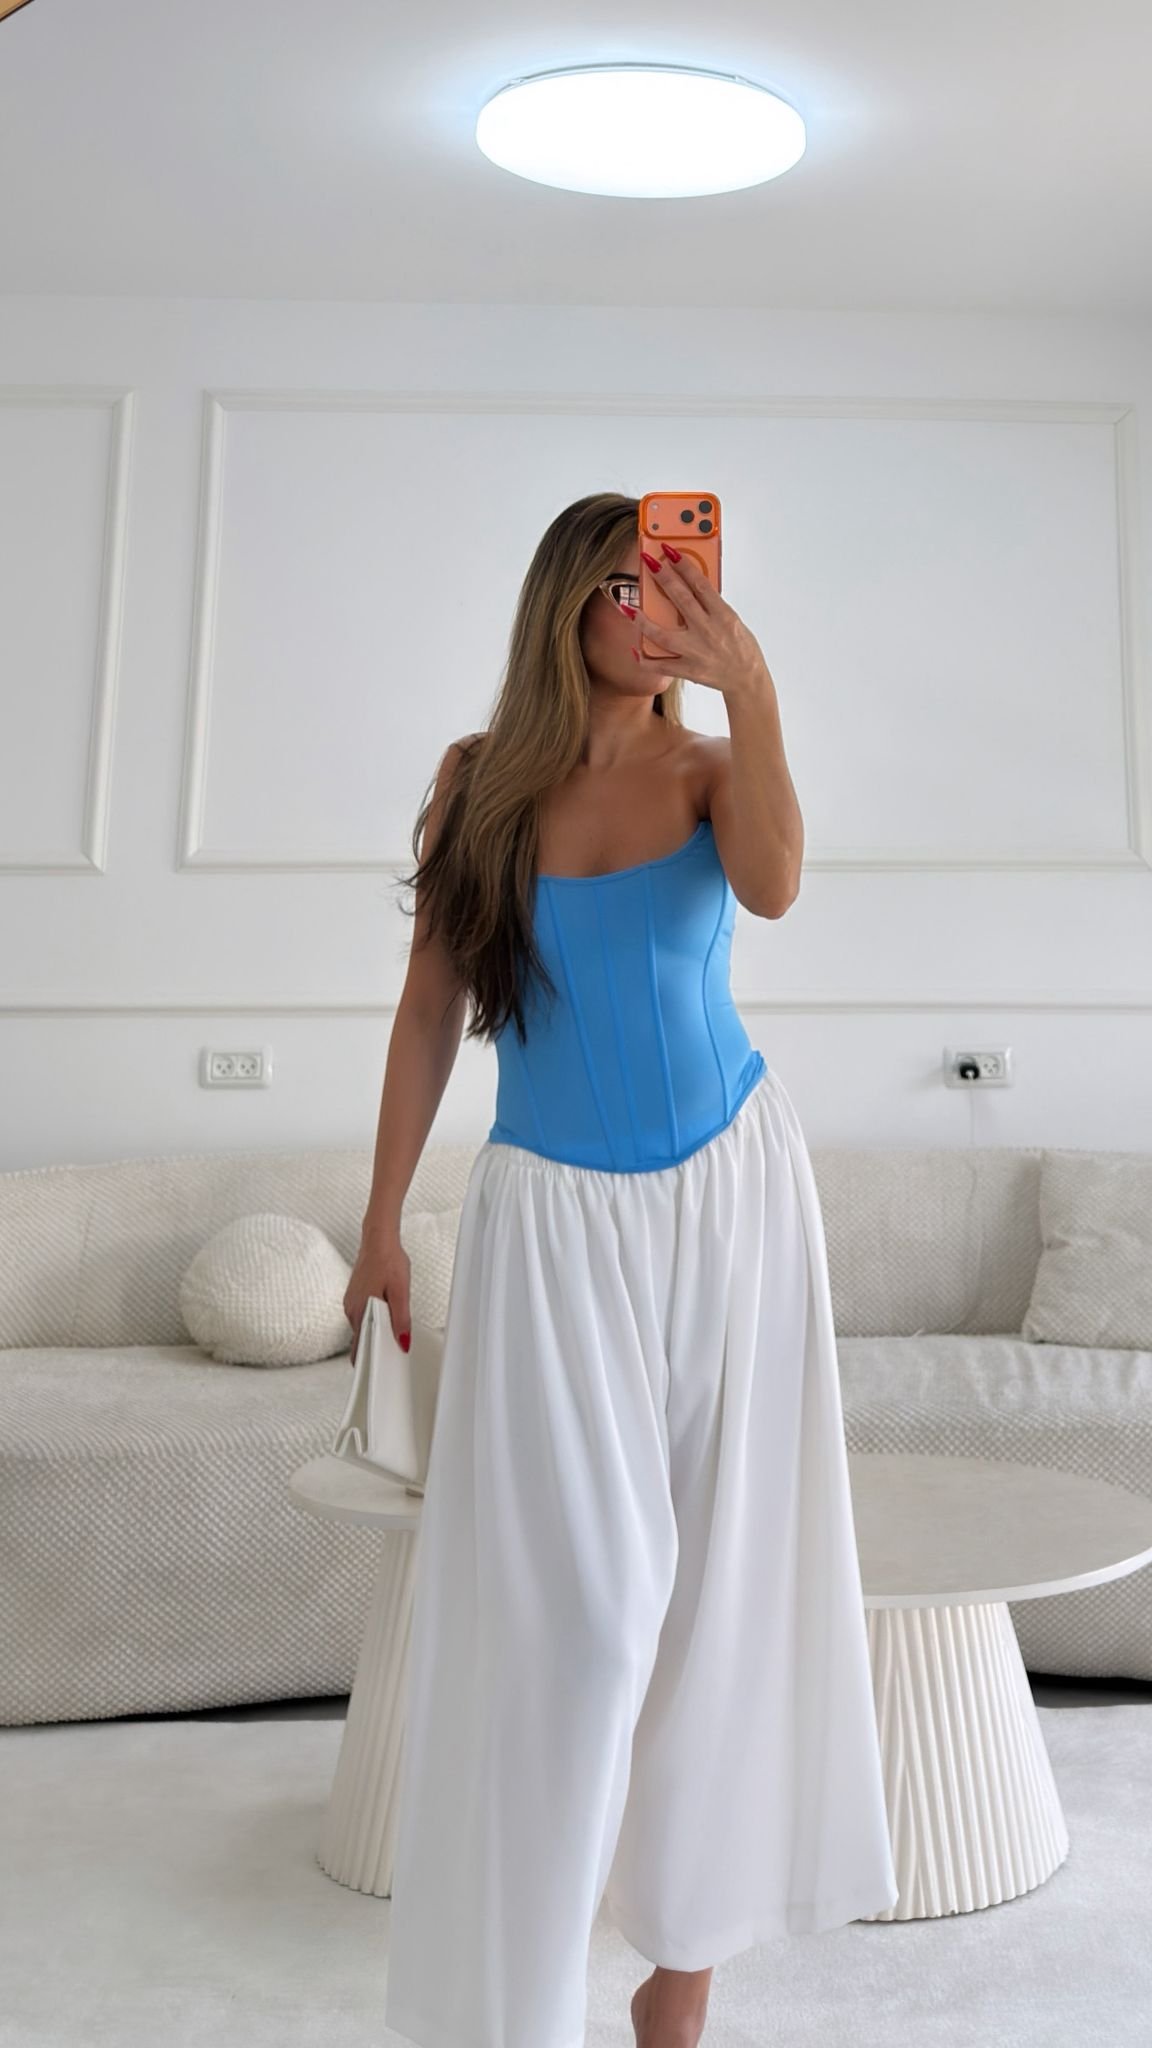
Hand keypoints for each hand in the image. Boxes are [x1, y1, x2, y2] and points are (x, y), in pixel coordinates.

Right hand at [344, 1236, 411, 1365]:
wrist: (379, 1240)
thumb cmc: (388, 1261)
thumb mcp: (400, 1291)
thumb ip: (400, 1319)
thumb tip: (402, 1341)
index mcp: (359, 1312)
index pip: (359, 1347)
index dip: (369, 1360)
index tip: (379, 1369)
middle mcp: (351, 1309)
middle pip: (361, 1338)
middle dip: (375, 1346)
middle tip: (394, 1351)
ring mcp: (351, 1302)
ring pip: (363, 1326)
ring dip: (376, 1331)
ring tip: (394, 1332)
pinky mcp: (355, 1295)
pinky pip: (363, 1314)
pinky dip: (374, 1319)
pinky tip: (387, 1315)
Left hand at [628, 543, 770, 694]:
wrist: (748, 679)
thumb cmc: (741, 647)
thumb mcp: (731, 620)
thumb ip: (711, 606)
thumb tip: (689, 587)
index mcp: (723, 616)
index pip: (701, 584)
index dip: (684, 565)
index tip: (671, 551)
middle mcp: (708, 632)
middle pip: (681, 600)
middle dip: (663, 578)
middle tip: (648, 562)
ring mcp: (697, 652)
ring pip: (664, 635)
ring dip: (643, 621)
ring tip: (628, 608)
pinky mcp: (689, 670)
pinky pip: (662, 665)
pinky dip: (646, 659)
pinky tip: (634, 649)